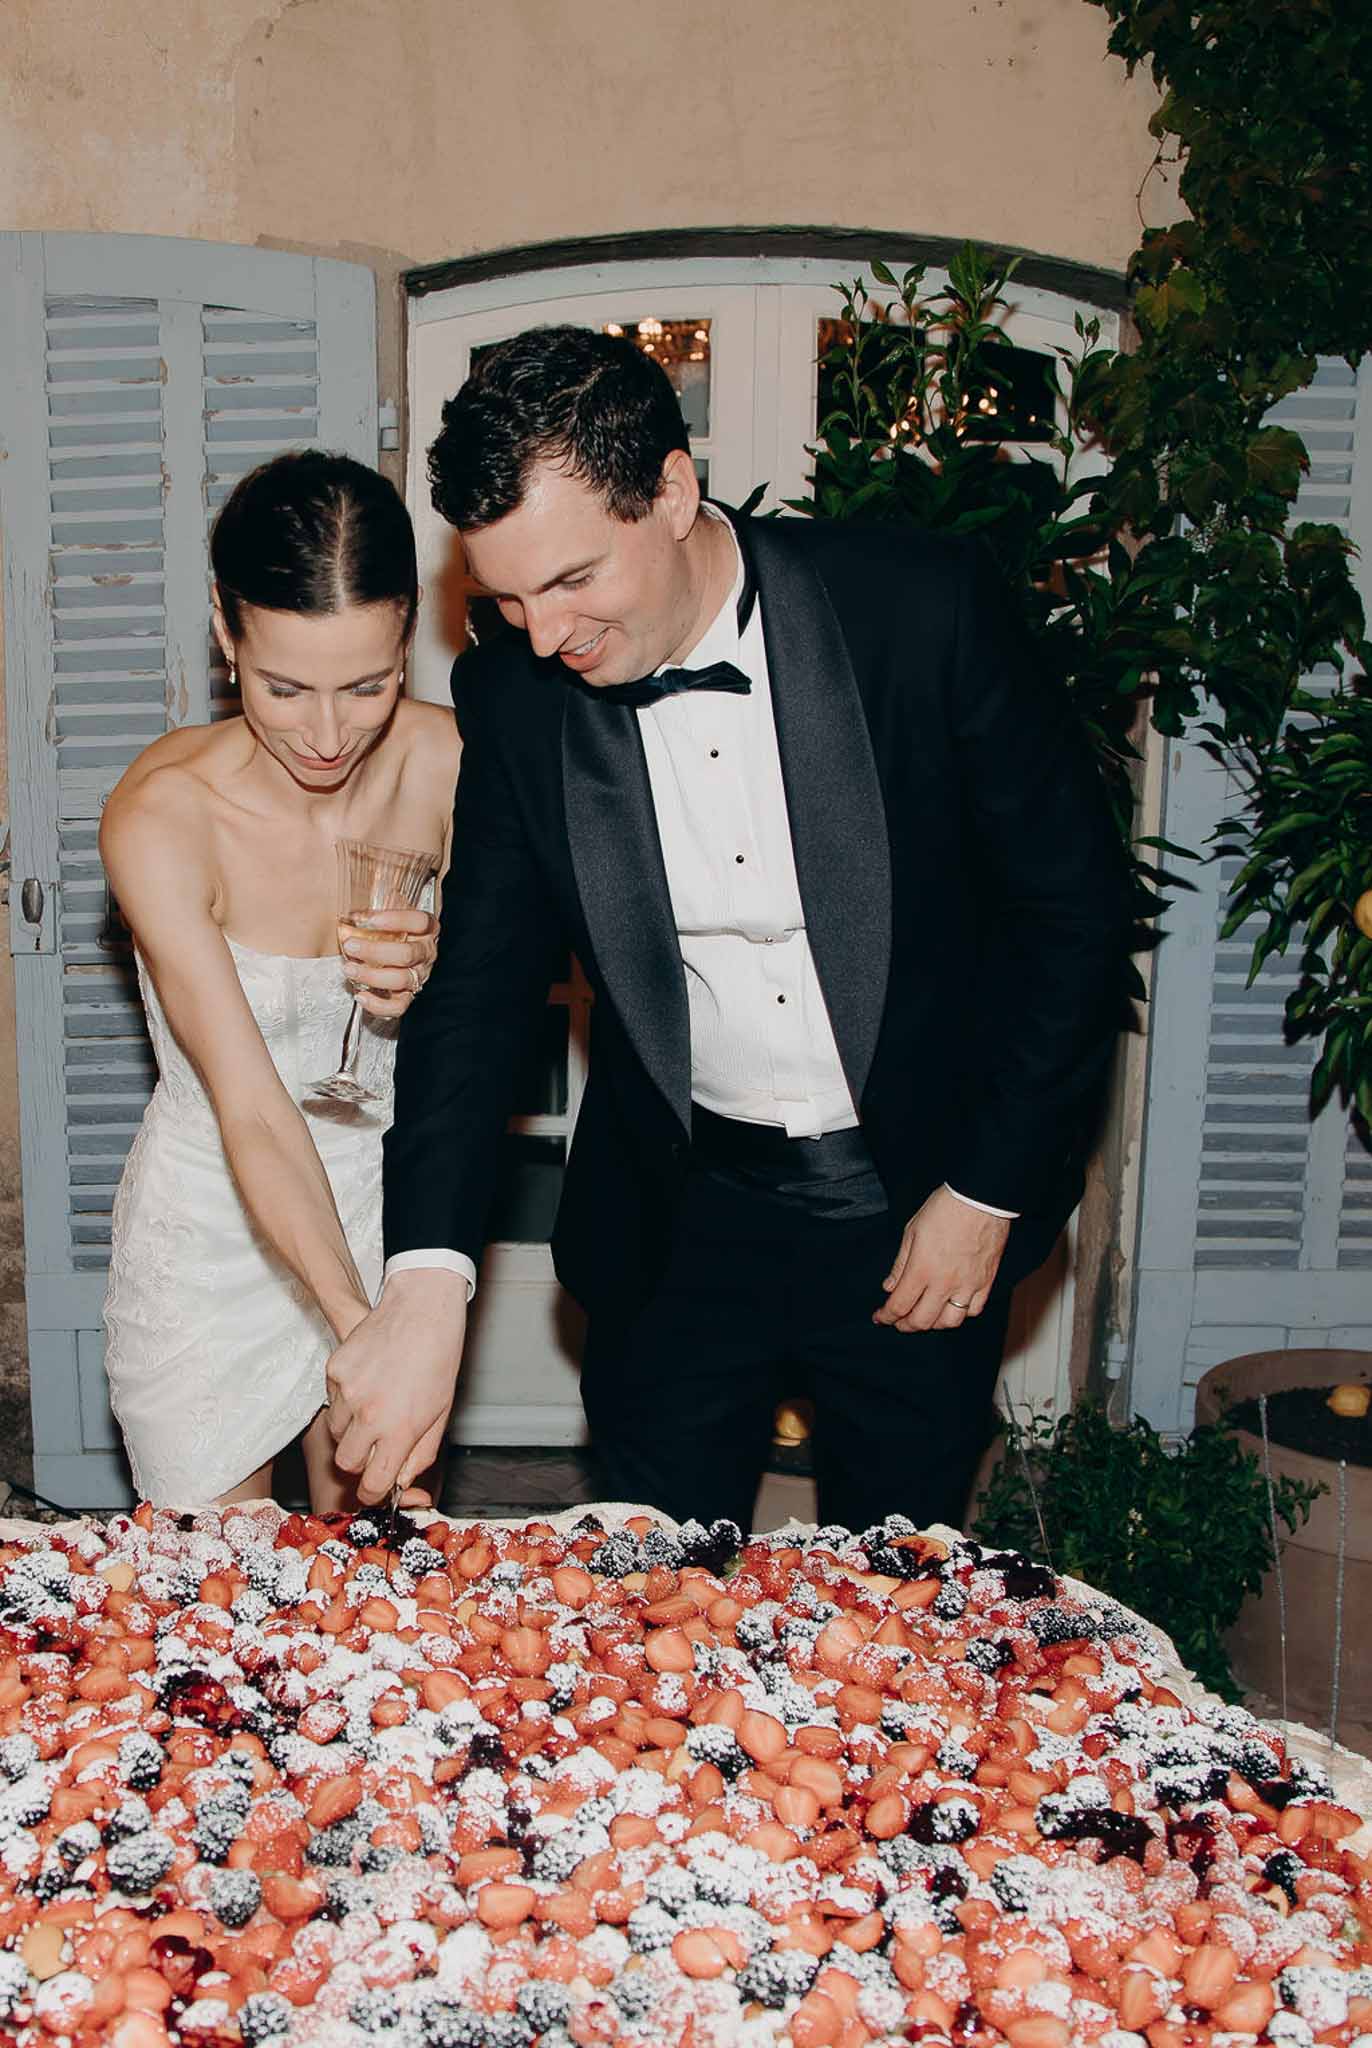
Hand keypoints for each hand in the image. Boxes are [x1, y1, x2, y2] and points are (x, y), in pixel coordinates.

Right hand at [326, 1267, 467, 1501]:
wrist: (422, 1309)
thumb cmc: (439, 1358)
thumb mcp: (440, 1414)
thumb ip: (419, 1454)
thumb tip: (399, 1480)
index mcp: (400, 1430)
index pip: (372, 1484)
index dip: (373, 1492)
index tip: (375, 1487)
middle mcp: (369, 1414)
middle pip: (346, 1462)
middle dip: (360, 1460)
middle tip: (376, 1443)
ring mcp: (347, 1391)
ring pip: (336, 1431)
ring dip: (352, 1428)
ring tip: (376, 1403)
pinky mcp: (334, 1370)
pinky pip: (332, 1399)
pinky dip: (345, 1398)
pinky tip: (368, 1379)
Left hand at [340, 907, 437, 1017]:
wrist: (387, 949)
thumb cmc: (385, 927)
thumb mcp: (383, 910)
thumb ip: (373, 904)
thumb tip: (352, 913)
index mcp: (426, 928)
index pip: (419, 921)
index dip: (396, 920)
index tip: (369, 919)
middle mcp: (426, 952)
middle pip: (407, 954)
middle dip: (374, 950)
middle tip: (350, 945)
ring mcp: (418, 975)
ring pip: (401, 980)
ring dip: (371, 975)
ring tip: (348, 969)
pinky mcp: (407, 996)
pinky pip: (398, 1006)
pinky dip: (378, 1005)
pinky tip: (360, 995)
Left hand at [874, 1186, 1009, 1332]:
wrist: (980, 1198)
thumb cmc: (945, 1209)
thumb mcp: (912, 1231)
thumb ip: (900, 1264)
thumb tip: (889, 1286)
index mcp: (922, 1269)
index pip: (899, 1305)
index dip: (886, 1316)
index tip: (880, 1317)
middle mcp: (944, 1283)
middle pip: (922, 1321)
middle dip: (906, 1325)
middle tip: (899, 1321)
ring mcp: (968, 1285)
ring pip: (950, 1322)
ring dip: (933, 1324)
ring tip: (925, 1316)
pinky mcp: (986, 1281)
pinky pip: (974, 1310)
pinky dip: (961, 1314)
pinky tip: (952, 1307)